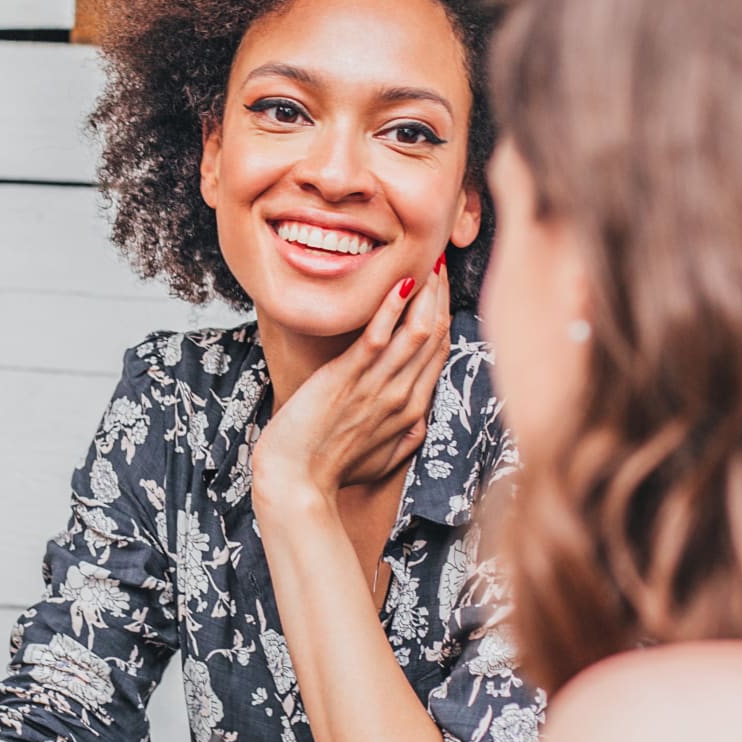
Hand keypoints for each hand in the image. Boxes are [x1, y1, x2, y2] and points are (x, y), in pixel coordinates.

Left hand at [251, 256, 450, 506]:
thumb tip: (419, 424)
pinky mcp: (346, 380)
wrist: (297, 482)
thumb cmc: (330, 470)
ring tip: (428, 261)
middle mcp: (402, 396)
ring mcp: (376, 387)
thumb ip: (403, 439)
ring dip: (425, 293)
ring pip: (416, 332)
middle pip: (435, 335)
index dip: (445, 313)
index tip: (443, 285)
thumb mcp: (379, 460)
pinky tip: (397, 282)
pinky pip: (377, 339)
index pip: (439, 352)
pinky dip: (388, 309)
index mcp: (412, 411)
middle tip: (441, 258)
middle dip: (441, 294)